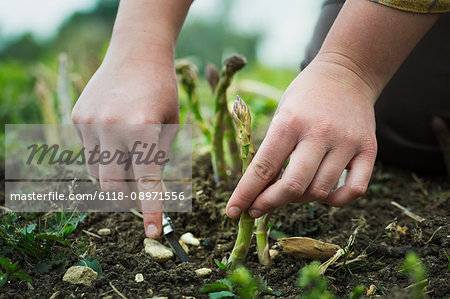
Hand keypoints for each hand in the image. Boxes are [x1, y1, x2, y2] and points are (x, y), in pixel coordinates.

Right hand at [72, 48, 178, 237]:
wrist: (136, 52)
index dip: (151, 210)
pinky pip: (89, 151)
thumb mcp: (170, 125)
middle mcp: (110, 128)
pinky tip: (116, 135)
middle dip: (126, 199)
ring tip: (130, 152)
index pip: (146, 182)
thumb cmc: (162, 89)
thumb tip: (146, 189)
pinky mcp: (77, 119)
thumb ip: (158, 158)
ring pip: (98, 171)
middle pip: (112, 186)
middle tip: (139, 197)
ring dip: (115, 174)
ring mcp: (89, 124)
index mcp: (142, 129)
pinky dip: (104, 154)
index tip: (154, 233)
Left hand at [226, 57, 377, 218]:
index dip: (245, 194)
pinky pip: (354, 190)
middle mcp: (319, 133)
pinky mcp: (368, 150)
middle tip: (256, 210)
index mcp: (290, 122)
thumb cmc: (304, 97)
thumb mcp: (280, 115)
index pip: (263, 167)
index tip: (233, 211)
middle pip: (292, 186)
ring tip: (289, 193)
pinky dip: (336, 201)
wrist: (347, 74)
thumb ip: (271, 151)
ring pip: (320, 192)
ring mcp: (347, 143)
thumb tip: (258, 190)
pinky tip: (323, 195)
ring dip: (298, 201)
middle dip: (268, 204)